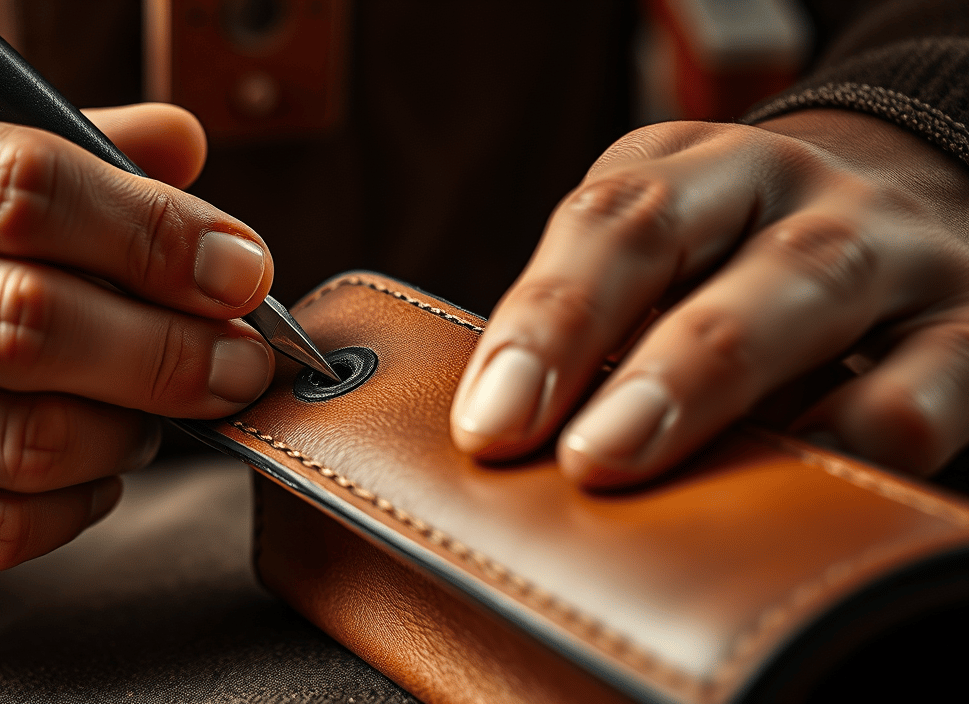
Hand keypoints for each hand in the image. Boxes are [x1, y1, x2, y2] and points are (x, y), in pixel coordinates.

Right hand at [0, 59, 274, 593]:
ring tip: (151, 412)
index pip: (27, 188)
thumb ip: (64, 147)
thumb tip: (185, 155)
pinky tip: (88, 472)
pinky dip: (75, 508)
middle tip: (237, 364)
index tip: (241, 273)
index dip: (157, 238)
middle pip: (30, 323)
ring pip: (25, 441)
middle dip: (169, 353)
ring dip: (128, 432)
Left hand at [450, 109, 968, 487]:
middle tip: (586, 460)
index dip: (548, 323)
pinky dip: (862, 438)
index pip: (613, 226)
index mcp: (697, 169)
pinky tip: (795, 485)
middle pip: (720, 260)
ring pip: (817, 298)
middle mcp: (799, 194)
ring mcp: (895, 254)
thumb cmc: (734, 264)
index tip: (492, 426)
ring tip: (666, 474)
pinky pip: (928, 387)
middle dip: (650, 371)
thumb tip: (504, 435)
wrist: (903, 211)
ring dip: (731, 396)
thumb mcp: (664, 254)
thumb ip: (594, 323)